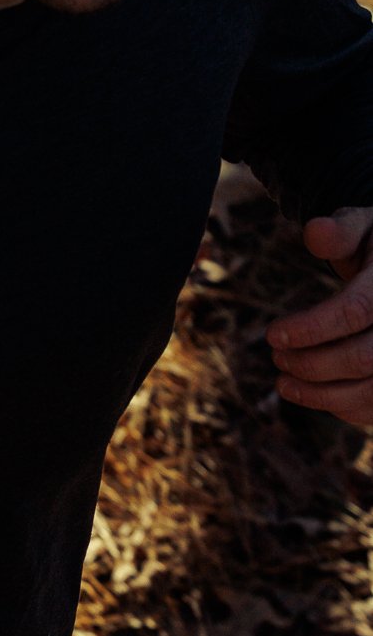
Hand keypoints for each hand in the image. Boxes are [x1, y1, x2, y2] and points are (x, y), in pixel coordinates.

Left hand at [267, 205, 372, 426]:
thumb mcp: (364, 227)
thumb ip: (340, 230)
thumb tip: (314, 230)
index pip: (355, 311)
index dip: (310, 328)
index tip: (272, 336)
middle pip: (364, 358)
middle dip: (312, 364)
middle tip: (276, 357)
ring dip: (323, 395)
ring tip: (284, 384)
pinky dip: (346, 408)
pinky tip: (314, 396)